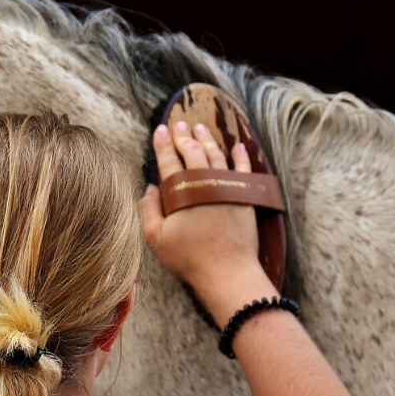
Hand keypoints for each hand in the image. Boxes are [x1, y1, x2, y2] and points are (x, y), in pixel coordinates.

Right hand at [138, 120, 274, 318]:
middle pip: (193, 151)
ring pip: (216, 154)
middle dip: (184, 136)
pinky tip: (237, 146)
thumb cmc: (189, 258)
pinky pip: (243, 169)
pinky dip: (240, 156)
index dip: (163, 143)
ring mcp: (227, 186)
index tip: (160, 130)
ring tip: (200, 128)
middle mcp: (205, 182)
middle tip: (178, 124)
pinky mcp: (245, 195)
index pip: (169, 160)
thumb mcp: (156, 238)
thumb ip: (149, 210)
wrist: (227, 271)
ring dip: (207, 139)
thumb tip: (150, 188)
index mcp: (181, 190)